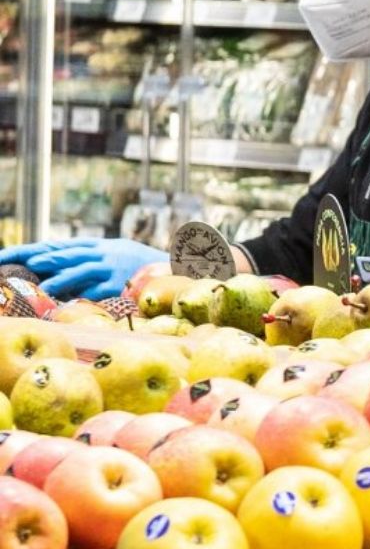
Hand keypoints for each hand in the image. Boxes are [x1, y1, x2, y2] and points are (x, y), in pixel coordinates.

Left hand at [8, 239, 168, 300]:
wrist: (174, 268)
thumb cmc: (141, 266)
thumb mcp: (116, 253)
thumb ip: (92, 259)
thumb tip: (63, 269)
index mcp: (100, 245)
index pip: (65, 245)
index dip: (40, 248)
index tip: (15, 253)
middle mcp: (104, 253)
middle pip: (69, 254)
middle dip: (45, 258)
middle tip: (24, 263)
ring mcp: (113, 268)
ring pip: (83, 270)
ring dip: (62, 278)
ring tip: (44, 287)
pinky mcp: (123, 284)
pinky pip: (101, 290)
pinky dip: (85, 297)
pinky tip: (72, 303)